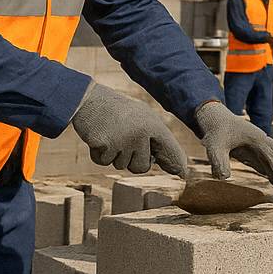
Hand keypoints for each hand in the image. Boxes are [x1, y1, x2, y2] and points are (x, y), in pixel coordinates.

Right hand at [70, 81, 187, 175]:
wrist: (89, 100)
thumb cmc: (118, 112)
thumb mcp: (141, 118)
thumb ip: (155, 138)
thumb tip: (168, 164)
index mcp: (152, 124)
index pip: (169, 147)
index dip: (175, 162)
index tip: (182, 173)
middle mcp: (141, 133)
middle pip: (142, 167)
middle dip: (132, 161)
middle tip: (123, 141)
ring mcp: (123, 140)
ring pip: (121, 166)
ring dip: (113, 156)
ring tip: (110, 135)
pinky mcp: (105, 145)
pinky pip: (102, 162)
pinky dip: (98, 154)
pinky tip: (99, 138)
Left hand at [193, 100, 272, 189]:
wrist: (213, 116)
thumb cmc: (214, 131)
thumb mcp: (214, 147)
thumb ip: (219, 162)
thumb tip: (224, 178)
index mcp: (256, 139)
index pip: (272, 158)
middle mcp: (260, 139)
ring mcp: (256, 141)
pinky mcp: (251, 145)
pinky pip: (265, 156)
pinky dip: (270, 165)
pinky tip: (269, 175)